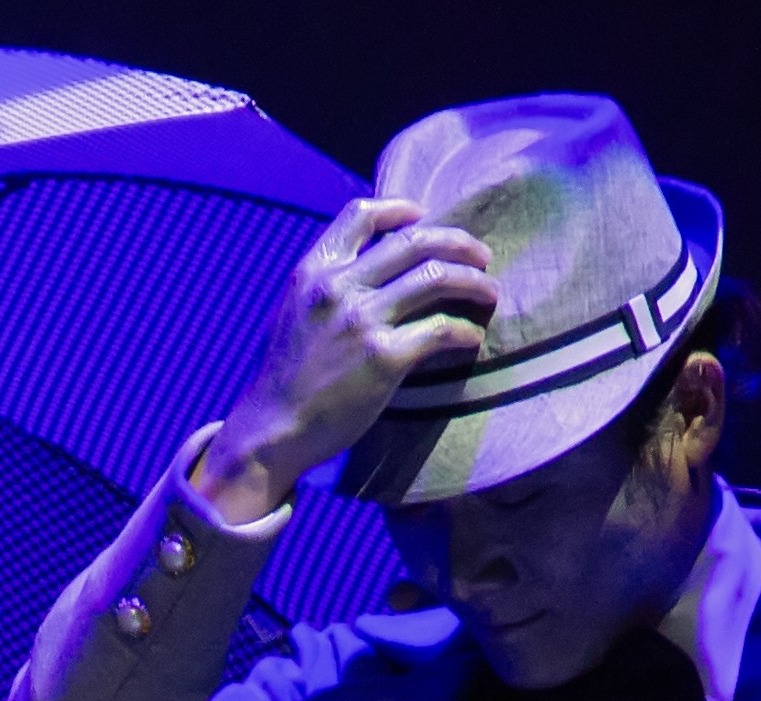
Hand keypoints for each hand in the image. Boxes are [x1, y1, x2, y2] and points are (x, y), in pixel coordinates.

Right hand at [187, 196, 498, 525]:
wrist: (270, 431)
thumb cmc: (284, 380)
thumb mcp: (292, 314)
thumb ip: (325, 288)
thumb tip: (367, 273)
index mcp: (313, 271)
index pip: (361, 215)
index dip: (401, 210)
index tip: (425, 218)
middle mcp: (337, 287)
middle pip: (414, 240)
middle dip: (458, 242)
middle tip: (481, 257)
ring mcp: (362, 320)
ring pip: (437, 276)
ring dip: (474, 281)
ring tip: (491, 292)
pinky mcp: (383, 357)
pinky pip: (441, 329)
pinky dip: (465, 331)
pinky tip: (472, 339)